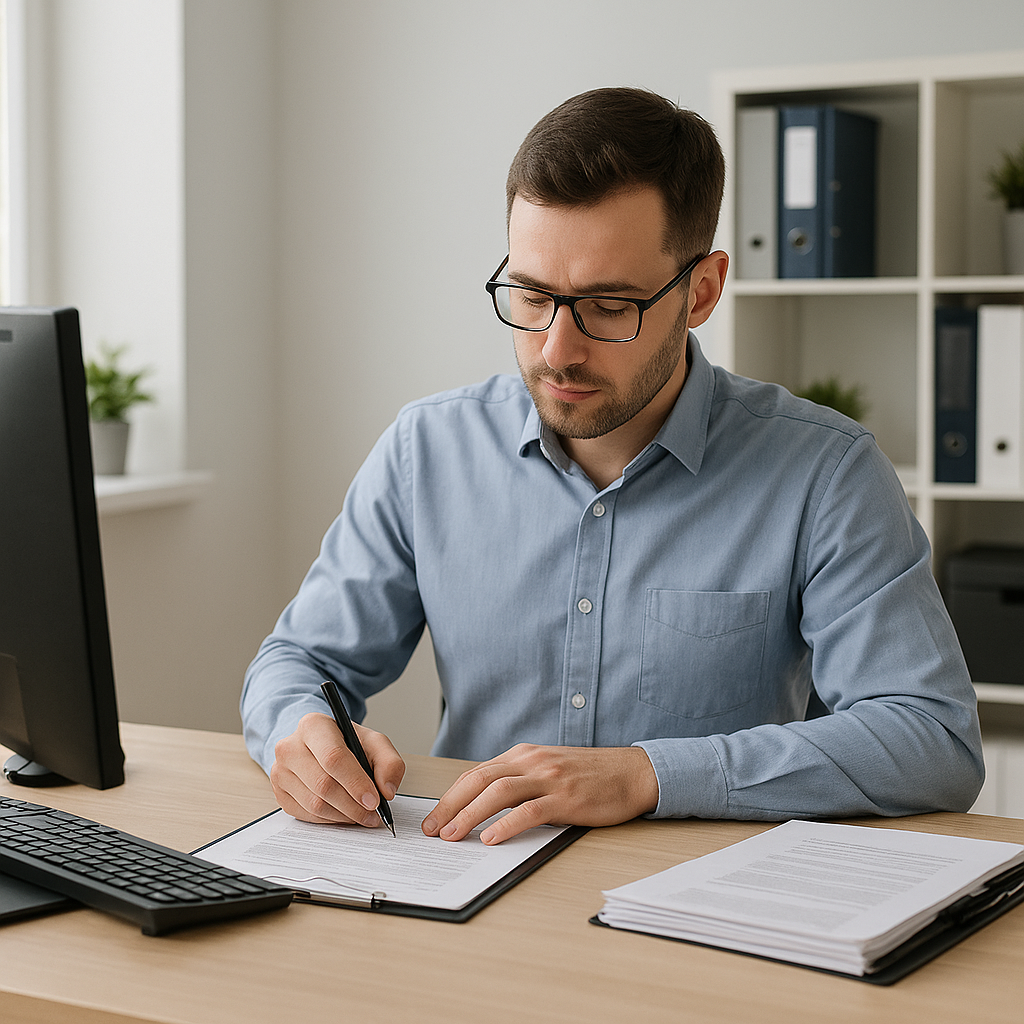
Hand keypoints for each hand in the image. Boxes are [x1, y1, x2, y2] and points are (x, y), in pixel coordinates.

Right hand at [269, 712, 404, 824]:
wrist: (321, 747)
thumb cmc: (347, 744)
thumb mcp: (374, 743)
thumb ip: (389, 763)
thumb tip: (387, 791)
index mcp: (313, 725)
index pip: (333, 757)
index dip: (356, 782)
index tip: (374, 800)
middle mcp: (290, 747)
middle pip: (323, 784)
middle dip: (353, 805)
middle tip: (373, 814)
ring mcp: (280, 771)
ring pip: (314, 804)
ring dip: (343, 816)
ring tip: (363, 815)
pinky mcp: (279, 793)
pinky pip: (306, 815)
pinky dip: (330, 820)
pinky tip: (344, 814)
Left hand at [421, 744, 658, 844]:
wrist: (632, 772)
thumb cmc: (590, 775)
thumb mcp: (548, 770)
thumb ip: (520, 782)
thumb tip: (484, 808)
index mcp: (524, 755)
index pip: (476, 773)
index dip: (450, 796)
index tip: (434, 817)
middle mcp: (532, 761)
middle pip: (479, 779)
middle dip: (449, 805)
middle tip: (432, 830)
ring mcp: (549, 778)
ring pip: (498, 792)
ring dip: (469, 814)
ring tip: (452, 836)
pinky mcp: (566, 797)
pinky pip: (530, 810)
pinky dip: (506, 824)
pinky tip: (491, 838)